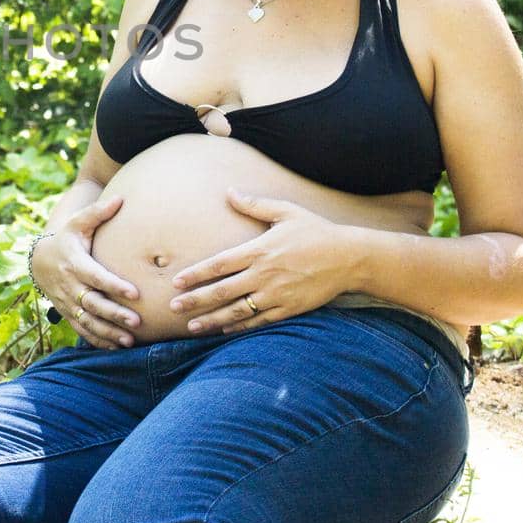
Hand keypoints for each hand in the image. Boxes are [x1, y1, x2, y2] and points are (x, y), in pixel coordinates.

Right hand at [32, 196, 141, 348]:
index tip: (135, 293)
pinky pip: (82, 330)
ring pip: (88, 321)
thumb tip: (120, 198)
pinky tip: (117, 347)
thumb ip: (98, 213)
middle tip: (137, 321)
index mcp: (74, 263)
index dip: (114, 285)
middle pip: (93, 303)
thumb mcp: (78, 223)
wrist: (39, 260)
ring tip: (129, 340)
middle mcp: (70, 285)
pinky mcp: (68, 313)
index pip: (96, 276)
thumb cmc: (67, 238)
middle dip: (114, 313)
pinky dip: (98, 340)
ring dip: (108, 331)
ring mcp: (67, 302)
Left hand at [167, 190, 358, 334]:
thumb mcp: (286, 212)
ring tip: (192, 326)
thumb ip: (254, 204)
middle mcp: (264, 275)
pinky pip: (259, 321)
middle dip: (196, 300)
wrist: (350, 258)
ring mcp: (276, 294)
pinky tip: (223, 331)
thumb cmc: (316, 232)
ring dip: (212, 320)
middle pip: (222, 291)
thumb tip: (229, 191)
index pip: (219, 265)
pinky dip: (239, 327)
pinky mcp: (289, 309)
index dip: (196, 274)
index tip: (176, 281)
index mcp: (259, 250)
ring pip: (237, 311)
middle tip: (173, 307)